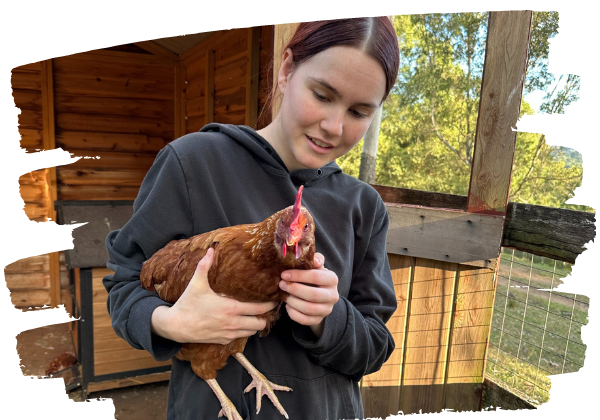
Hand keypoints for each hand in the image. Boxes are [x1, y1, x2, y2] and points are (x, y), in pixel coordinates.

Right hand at [151, 248, 277, 344]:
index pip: (258, 309)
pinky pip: (240, 338)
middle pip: (260, 324)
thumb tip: (211, 250)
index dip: (269, 305)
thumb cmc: (188, 304)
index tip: (275, 300)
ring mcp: (228, 334)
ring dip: (254, 325)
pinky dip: (243, 331)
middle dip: (265, 317)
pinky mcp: (223, 341)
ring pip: (252, 333)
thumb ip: (205, 266)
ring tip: (254, 316)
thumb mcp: (196, 284)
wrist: (176, 326)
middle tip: (265, 310)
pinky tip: (240, 323)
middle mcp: (232, 323)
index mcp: (231, 308)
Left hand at [279, 252, 338, 337]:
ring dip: (292, 301)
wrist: (320, 297)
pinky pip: (304, 320)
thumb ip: (315, 260)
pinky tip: (288, 306)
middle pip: (312, 295)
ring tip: (283, 295)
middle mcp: (333, 295)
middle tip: (281, 284)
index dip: (298, 275)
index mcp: (332, 279)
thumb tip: (314, 260)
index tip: (284, 274)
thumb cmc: (314, 278)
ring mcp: (327, 309)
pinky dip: (293, 313)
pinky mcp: (319, 320)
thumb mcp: (316, 267)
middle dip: (294, 289)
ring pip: (308, 309)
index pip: (316, 276)